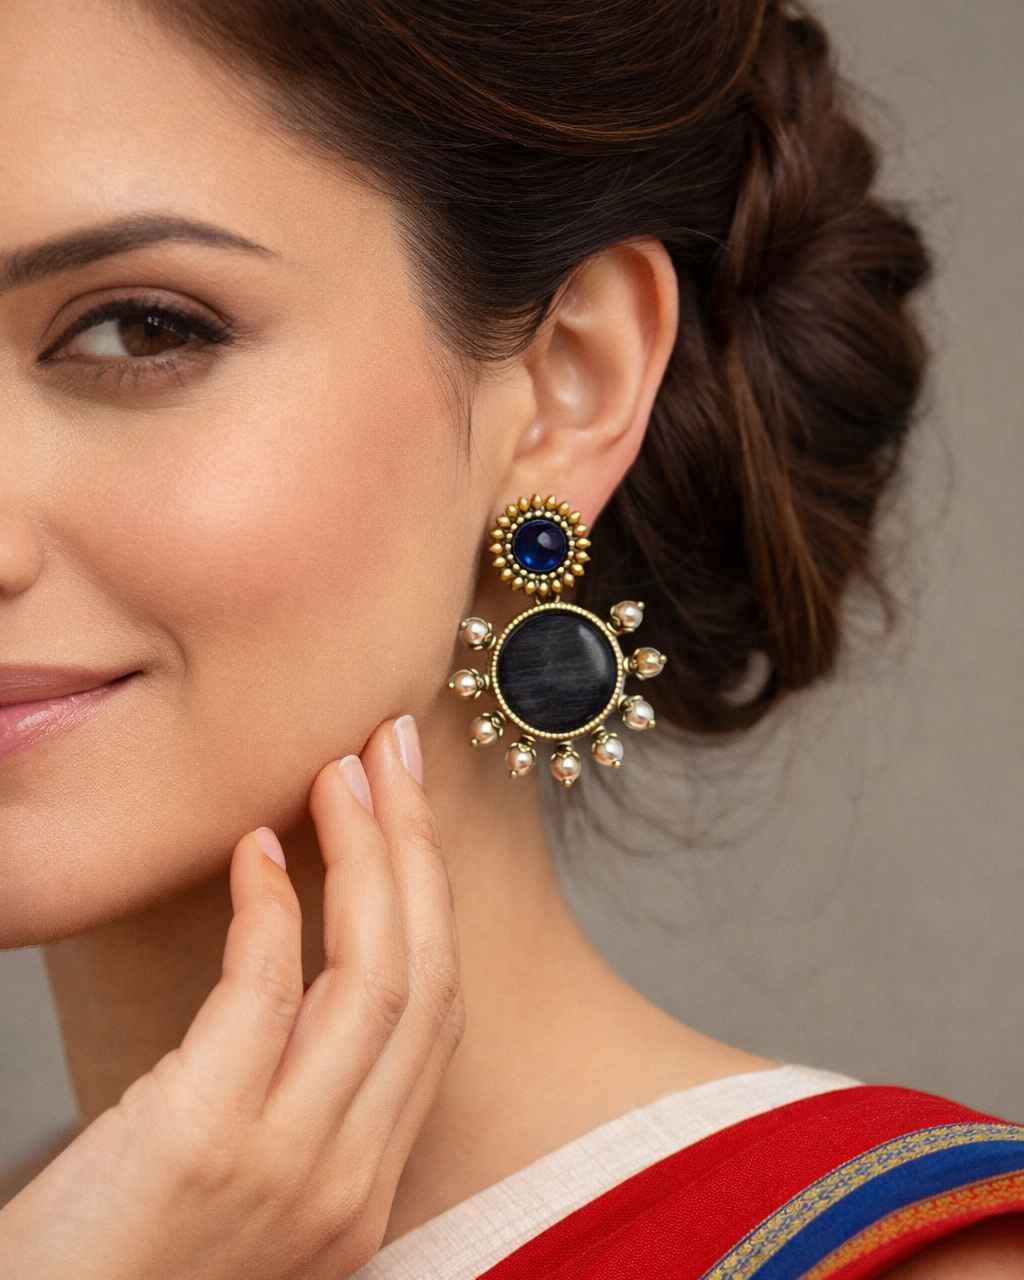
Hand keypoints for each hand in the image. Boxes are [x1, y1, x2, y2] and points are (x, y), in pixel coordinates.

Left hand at [0, 714, 464, 1279]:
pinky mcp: (208, 1144)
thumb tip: (303, 948)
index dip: (434, 893)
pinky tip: (254, 849)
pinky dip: (271, 906)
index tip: (411, 805)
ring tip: (339, 771)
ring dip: (365, 853)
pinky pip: (266, 992)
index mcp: (366, 1185)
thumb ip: (296, 1091)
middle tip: (393, 750)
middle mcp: (352, 1179)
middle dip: (417, 846)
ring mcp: (291, 1167)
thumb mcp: (243, 1181)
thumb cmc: (119, 1263)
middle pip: (426, 975)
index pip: (440, 1011)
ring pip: (375, 973)